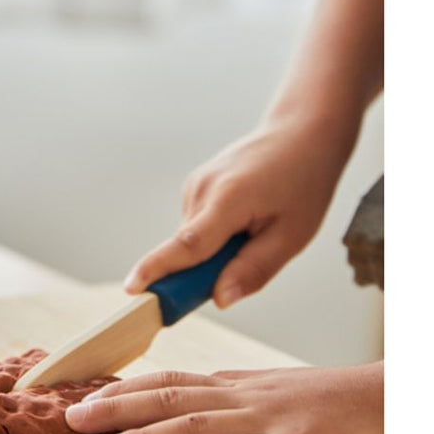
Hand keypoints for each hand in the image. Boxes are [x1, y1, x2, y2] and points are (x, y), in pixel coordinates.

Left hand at [64, 362, 382, 433]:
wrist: (395, 400)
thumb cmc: (338, 401)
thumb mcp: (279, 391)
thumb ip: (236, 396)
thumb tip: (191, 402)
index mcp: (238, 385)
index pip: (169, 381)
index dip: (123, 389)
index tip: (85, 397)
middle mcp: (243, 397)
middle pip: (168, 397)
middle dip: (115, 407)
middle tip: (71, 418)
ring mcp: (266, 420)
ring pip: (193, 424)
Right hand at [123, 118, 351, 305]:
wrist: (300, 133)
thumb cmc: (303, 182)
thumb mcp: (292, 235)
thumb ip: (254, 269)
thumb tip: (220, 300)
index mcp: (228, 199)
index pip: (186, 244)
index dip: (157, 270)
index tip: (131, 289)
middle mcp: (202, 189)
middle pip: (187, 250)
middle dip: (208, 271)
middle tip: (252, 255)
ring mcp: (195, 185)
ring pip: (193, 240)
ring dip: (217, 250)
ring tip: (257, 226)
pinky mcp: (195, 186)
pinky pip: (197, 227)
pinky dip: (216, 235)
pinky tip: (245, 216)